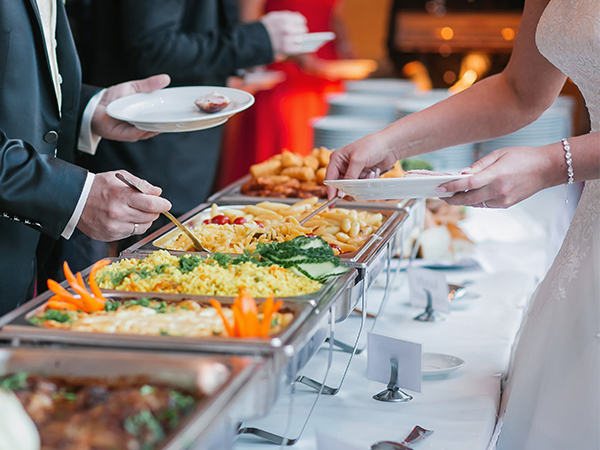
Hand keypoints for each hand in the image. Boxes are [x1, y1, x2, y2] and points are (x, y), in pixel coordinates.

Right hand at [77, 170, 171, 240]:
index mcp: (122, 197)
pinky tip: (125, 218)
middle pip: (149, 217)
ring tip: (136, 211)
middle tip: (150, 206)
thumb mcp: (119, 177)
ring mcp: (114, 227)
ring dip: (145, 220)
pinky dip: (132, 226)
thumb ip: (141, 184)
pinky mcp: (110, 236)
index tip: (166, 204)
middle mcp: (118, 214)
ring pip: (142, 228)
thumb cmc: (98, 186)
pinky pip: (130, 234)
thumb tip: (157, 193)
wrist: (74, 200)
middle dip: (154, 211)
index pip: (151, 204)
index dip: (162, 205)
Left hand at [91, 74, 170, 141]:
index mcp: (146, 114)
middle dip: (167, 122)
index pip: (162, 116)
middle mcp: (142, 124)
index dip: (171, 114)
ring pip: (149, 131)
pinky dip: (143, 131)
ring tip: (166, 121)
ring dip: (157, 127)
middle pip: (158, 125)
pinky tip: (149, 126)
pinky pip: (136, 134)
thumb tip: (166, 78)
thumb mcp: (133, 88)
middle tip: (178, 116)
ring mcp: (134, 131)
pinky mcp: (125, 135)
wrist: (93, 105)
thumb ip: (149, 85)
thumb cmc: (112, 98)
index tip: (181, 110)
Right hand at [260, 11, 307, 56]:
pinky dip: (297, 47)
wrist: (255, 40)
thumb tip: (301, 20)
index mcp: (285, 19)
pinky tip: (294, 46)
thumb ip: (288, 16)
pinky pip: (298, 48)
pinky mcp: (286, 49)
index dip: (300, 22)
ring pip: (301, 39)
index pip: (301, 20)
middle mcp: (287, 28)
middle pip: (303, 30)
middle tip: (297, 33)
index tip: (299, 25)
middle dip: (300, 31)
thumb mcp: (275, 16)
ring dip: (300, 39)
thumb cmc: (266, 27)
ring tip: (296, 39)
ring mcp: (287, 39)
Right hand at [325, 131, 399, 198]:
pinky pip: (361, 186)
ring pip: (352, 187)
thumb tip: (341, 192)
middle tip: (357, 189)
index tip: (332, 202)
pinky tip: (374, 173)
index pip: (329, 179)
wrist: (390, 145)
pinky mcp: (362, 175)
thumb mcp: (358, 161)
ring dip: (361, 184)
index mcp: (337, 159)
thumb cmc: (372, 145)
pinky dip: (368, 182)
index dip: (331, 191)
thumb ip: (349, 178)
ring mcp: (353, 171)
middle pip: (340, 186)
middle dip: (350, 188)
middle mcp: (343, 166)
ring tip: (369, 175)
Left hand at [437, 146, 556, 207]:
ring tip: (452, 195)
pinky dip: (476, 200)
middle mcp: (498, 190)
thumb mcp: (498, 154)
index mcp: (496, 175)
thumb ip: (478, 165)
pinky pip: (486, 204)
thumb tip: (461, 174)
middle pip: (468, 198)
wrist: (547, 169)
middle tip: (440, 196)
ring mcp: (503, 199)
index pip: (467, 183)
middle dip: (452, 199)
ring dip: (463, 200)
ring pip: (476, 203)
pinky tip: (470, 194)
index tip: (438, 188)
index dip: (451, 187)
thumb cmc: (523, 157)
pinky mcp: (507, 204)